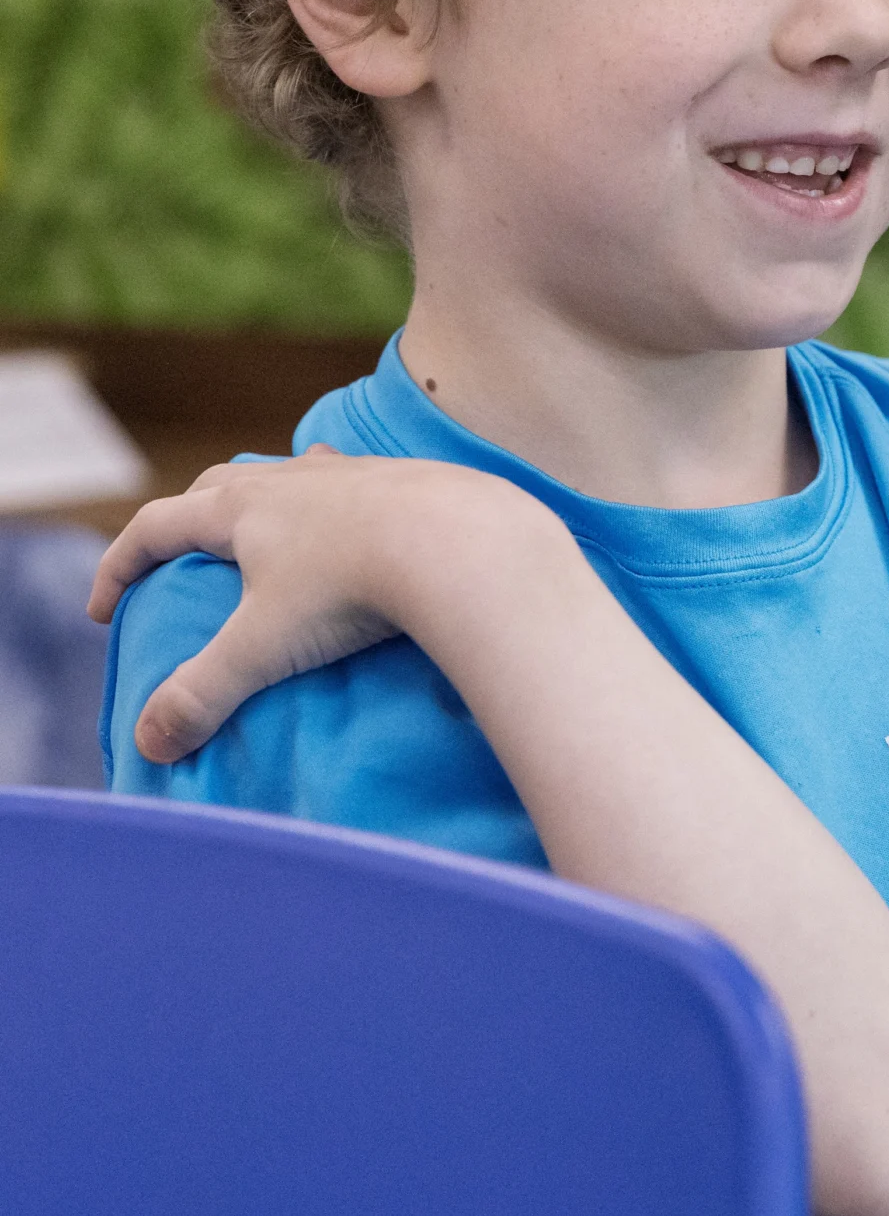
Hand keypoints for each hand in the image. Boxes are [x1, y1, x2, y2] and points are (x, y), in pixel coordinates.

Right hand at [89, 445, 533, 764]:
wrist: (457, 540)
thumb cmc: (350, 589)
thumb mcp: (264, 649)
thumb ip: (202, 695)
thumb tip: (149, 742)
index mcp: (239, 509)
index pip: (156, 527)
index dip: (119, 567)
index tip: (104, 611)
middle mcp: (289, 479)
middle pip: (218, 487)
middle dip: (189, 521)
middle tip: (180, 559)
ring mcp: (349, 473)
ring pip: (288, 476)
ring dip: (266, 502)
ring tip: (267, 535)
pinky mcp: (402, 479)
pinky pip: (352, 485)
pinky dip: (334, 504)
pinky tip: (355, 524)